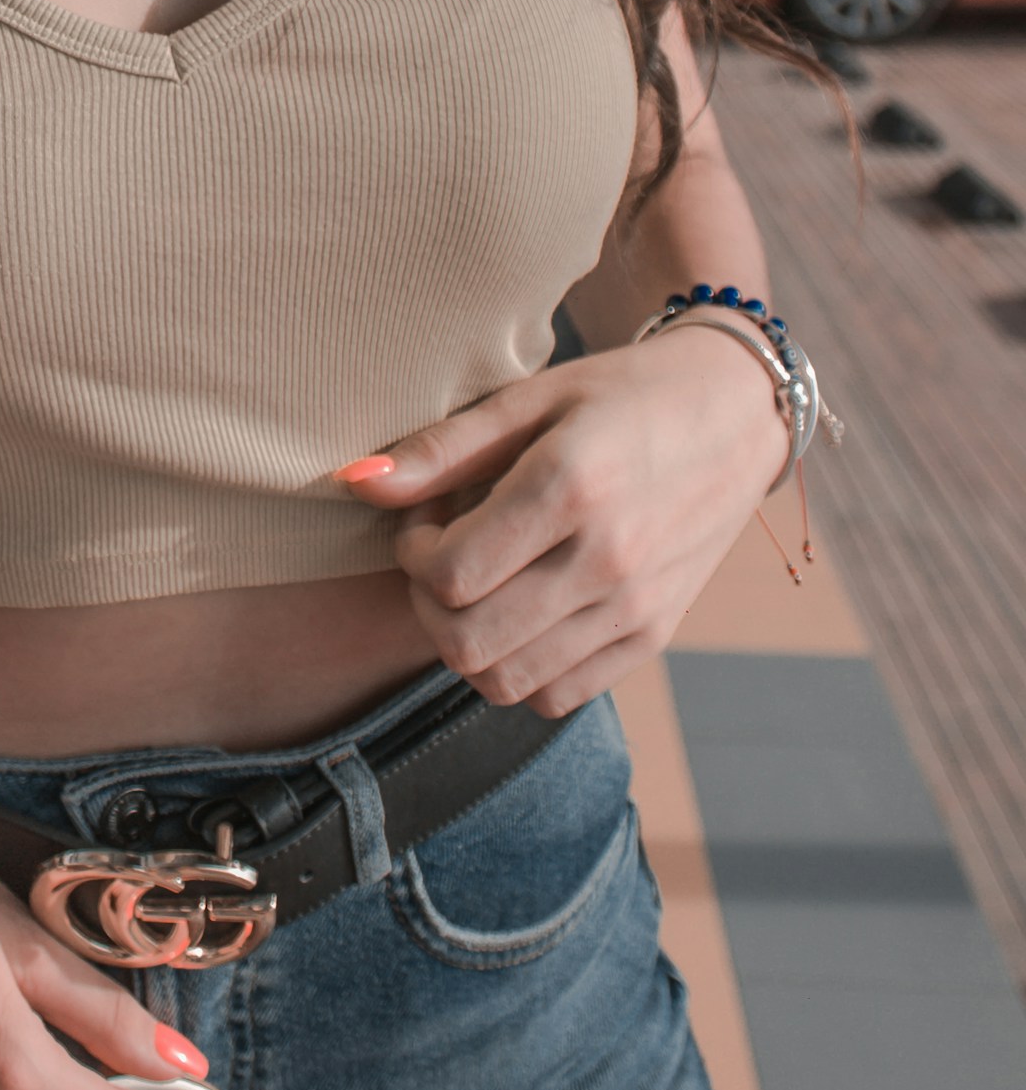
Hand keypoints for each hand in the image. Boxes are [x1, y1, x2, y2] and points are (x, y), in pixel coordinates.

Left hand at [337, 327, 789, 717]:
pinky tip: (522, 608)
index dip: (411, 553)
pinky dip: (519, 667)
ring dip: (468, 640)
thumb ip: (441, 448)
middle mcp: (607, 559)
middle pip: (466, 642)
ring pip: (506, 681)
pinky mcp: (653, 637)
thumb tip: (354, 482)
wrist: (735, 414)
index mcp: (570, 488)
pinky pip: (557, 695)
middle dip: (427, 604)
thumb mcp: (530, 397)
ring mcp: (635, 608)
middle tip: (443, 552)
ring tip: (483, 579)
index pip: (449, 575)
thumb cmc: (619, 394)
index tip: (425, 516)